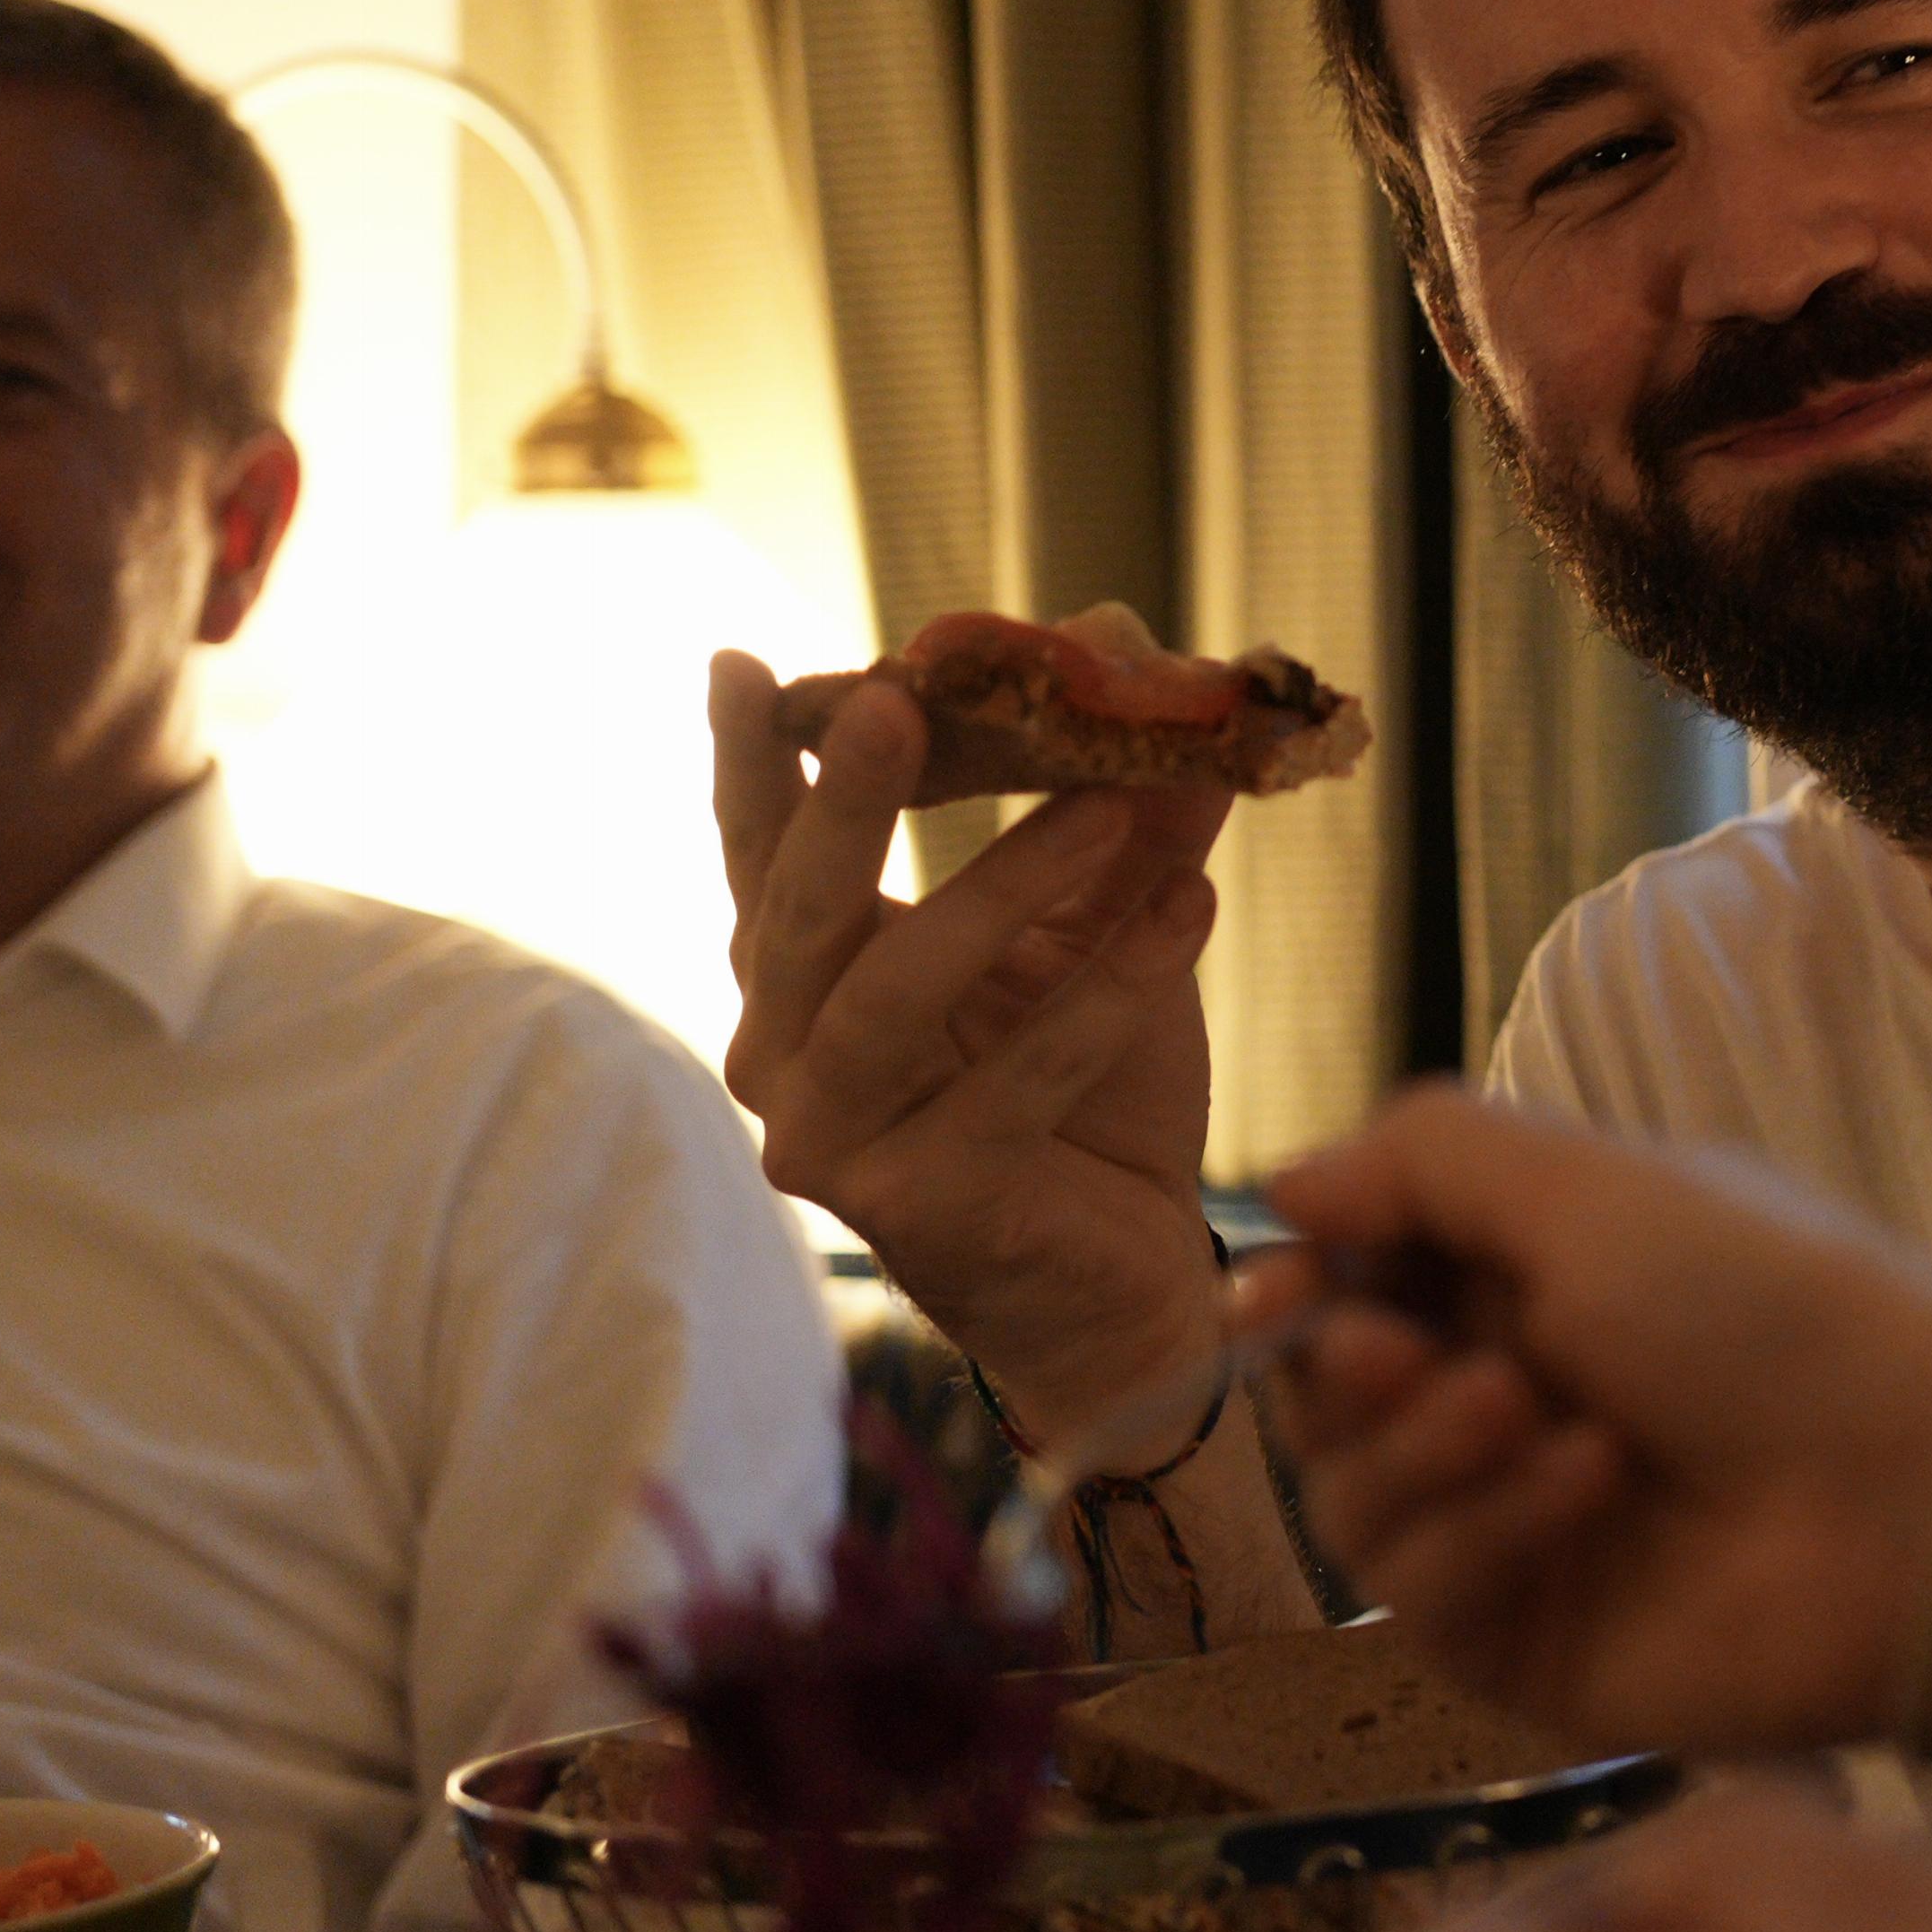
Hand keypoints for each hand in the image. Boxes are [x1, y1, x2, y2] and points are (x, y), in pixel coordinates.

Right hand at [711, 651, 1231, 1437]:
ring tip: (1115, 804)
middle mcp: (787, 1063)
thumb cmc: (1094, 1098)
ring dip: (1005, 887)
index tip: (743, 662)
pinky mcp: (922, 1208)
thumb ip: (1117, 810)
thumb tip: (1144, 653)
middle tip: (896, 697)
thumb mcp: (1102, 930)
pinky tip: (1188, 907)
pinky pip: (1016, 1080)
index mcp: (805, 985)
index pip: (763, 859)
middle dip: (846, 802)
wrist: (1130, 1278)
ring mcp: (838, 1145)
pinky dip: (1107, 990)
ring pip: (895, 995)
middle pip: (799, 914)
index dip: (750, 765)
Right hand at [1263, 1090, 1931, 1751]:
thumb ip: (1426, 1161)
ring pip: (1354, 1506)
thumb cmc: (1771, 1308)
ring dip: (1422, 1449)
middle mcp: (1510, 1403)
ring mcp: (1515, 1536)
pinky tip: (1588, 1486)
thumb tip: (1285, 1179)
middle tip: (1405, 1355)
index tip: (1279, 1292)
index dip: (1297, 1290)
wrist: (1913, 1490)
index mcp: (1532, 1283)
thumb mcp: (1593, 1184)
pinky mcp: (1525, 1647)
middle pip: (1328, 1405)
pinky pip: (1424, 1597)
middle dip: (1348, 1372)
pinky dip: (1488, 1530)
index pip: (1352, 1288)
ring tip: (1529, 1414)